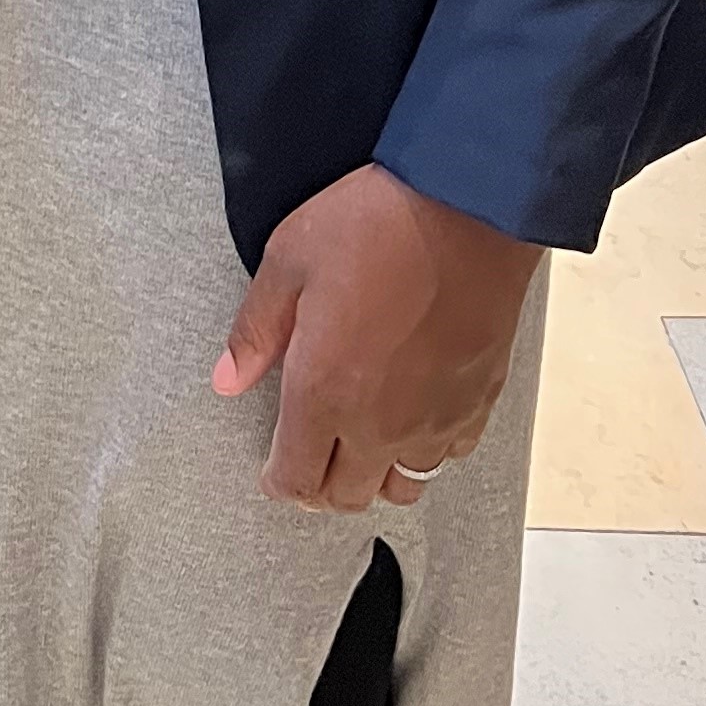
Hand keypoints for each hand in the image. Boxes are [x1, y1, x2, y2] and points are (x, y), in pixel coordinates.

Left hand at [212, 163, 541, 511]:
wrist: (467, 208)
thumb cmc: (378, 226)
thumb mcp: (289, 260)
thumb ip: (255, 330)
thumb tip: (228, 379)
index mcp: (324, 391)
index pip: (296, 480)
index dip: (278, 480)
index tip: (274, 468)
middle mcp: (381, 422)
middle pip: (347, 497)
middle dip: (321, 485)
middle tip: (311, 454)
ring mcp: (434, 419)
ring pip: (403, 486)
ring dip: (376, 473)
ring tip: (361, 440)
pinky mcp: (477, 403)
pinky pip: (448, 454)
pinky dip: (426, 447)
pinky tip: (413, 414)